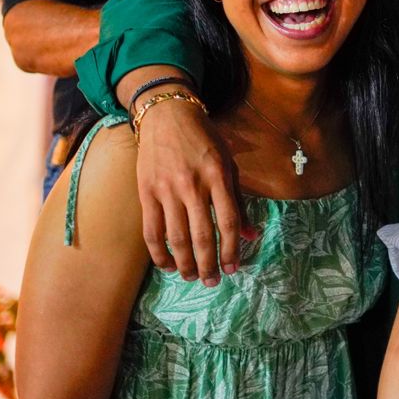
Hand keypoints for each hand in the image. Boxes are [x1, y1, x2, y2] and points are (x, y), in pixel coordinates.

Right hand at [135, 96, 254, 283]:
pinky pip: (151, 231)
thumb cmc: (205, 140)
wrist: (168, 116)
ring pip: (176, 238)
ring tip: (192, 277)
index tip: (233, 268)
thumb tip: (251, 234)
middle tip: (212, 282)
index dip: (231, 249)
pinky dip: (159, 253)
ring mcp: (167, 190)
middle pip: (201, 235)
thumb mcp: (228, 164)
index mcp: (218, 177)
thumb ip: (238, 200)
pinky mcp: (146, 192)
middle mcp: (192, 185)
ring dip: (185, 263)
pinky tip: (168, 265)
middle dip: (208, 264)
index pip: (227, 221)